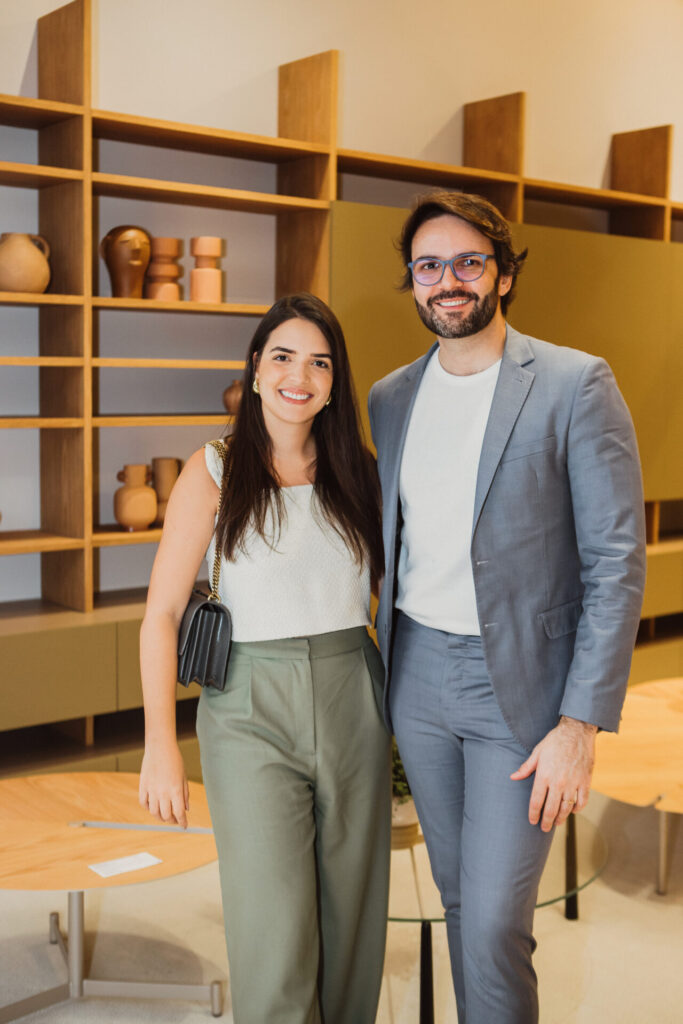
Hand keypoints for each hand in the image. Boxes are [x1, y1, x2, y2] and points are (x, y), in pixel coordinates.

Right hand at [139, 741, 188, 828]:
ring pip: (154, 813)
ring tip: (164, 816)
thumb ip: (185, 794)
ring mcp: (151, 790)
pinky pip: (143, 803)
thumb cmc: (175, 760)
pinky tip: (153, 806)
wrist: (160, 747)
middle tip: (175, 820)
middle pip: (166, 816)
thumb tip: (186, 809)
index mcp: (176, 790)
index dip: (182, 822)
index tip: (184, 826)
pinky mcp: (142, 786)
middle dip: (172, 821)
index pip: (179, 813)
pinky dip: (148, 808)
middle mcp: (163, 793)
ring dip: (160, 817)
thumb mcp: (184, 776)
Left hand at [510, 716, 596, 831]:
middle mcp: (558, 782)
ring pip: (566, 808)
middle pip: (551, 809)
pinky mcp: (585, 782)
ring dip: (561, 818)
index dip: (533, 814)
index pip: (536, 802)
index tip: (532, 821)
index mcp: (544, 775)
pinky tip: (572, 810)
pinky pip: (581, 802)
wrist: (577, 732)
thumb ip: (526, 768)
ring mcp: (573, 784)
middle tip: (544, 828)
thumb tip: (513, 777)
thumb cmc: (555, 741)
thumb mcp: (537, 752)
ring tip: (557, 823)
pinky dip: (576, 809)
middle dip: (546, 821)